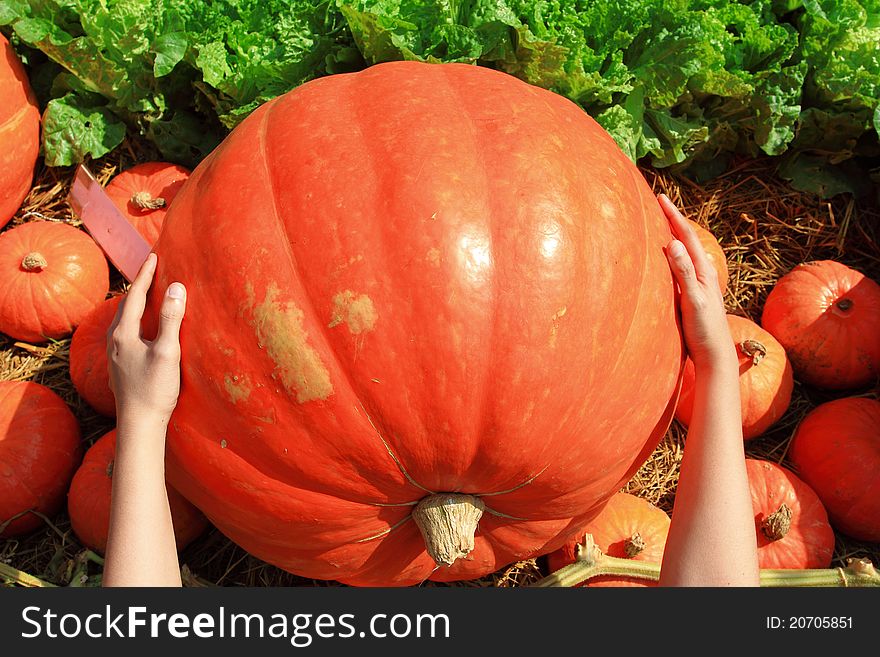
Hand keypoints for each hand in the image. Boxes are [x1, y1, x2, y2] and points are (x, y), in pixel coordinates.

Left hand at [107, 253, 186, 422]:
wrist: (138, 425)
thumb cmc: (155, 390)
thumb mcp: (168, 352)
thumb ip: (172, 319)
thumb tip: (176, 287)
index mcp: (124, 333)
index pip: (136, 295)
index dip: (146, 275)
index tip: (154, 256)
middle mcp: (114, 340)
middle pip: (126, 305)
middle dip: (139, 286)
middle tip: (151, 270)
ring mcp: (114, 354)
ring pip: (123, 320)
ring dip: (135, 304)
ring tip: (147, 295)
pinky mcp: (120, 366)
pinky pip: (125, 332)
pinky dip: (135, 320)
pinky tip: (141, 328)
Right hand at [659, 194, 732, 368]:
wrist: (715, 356)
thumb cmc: (704, 331)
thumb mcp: (693, 300)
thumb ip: (684, 272)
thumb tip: (674, 243)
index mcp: (705, 271)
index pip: (688, 236)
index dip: (674, 216)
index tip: (661, 198)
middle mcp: (705, 274)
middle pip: (689, 240)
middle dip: (674, 220)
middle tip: (660, 204)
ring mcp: (701, 284)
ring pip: (687, 253)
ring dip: (675, 236)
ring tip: (662, 224)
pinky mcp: (694, 295)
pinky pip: (682, 266)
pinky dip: (673, 255)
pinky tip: (667, 259)